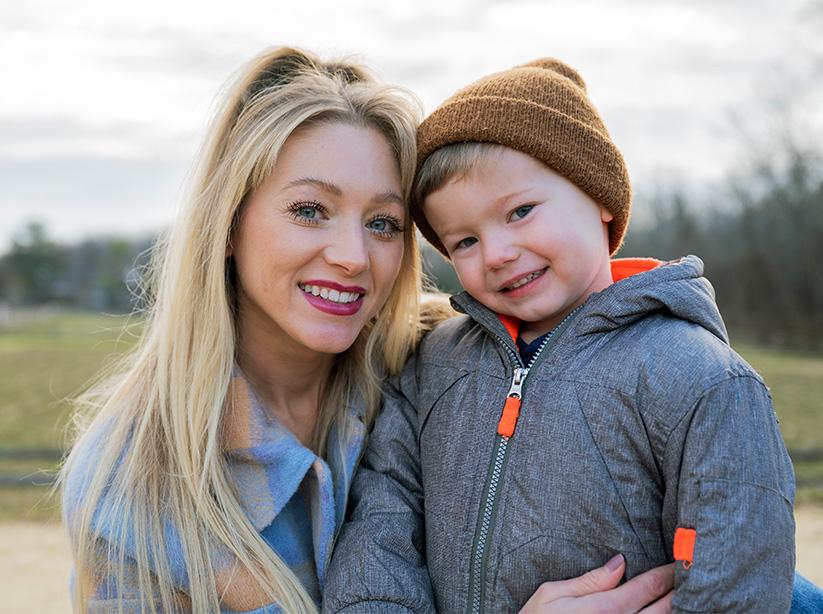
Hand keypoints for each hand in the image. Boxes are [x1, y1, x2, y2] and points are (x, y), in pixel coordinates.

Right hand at [518, 554, 674, 613]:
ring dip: (676, 610)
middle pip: (664, 609)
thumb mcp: (551, 595)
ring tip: (686, 597)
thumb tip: (619, 563)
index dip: (666, 574)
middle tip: (692, 575)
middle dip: (679, 591)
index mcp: (604, 609)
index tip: (680, 563)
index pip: (647, 587)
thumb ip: (589, 580)